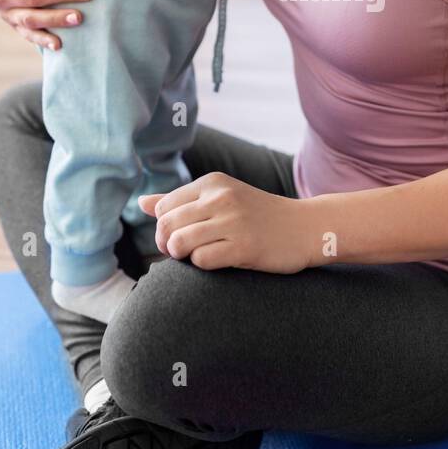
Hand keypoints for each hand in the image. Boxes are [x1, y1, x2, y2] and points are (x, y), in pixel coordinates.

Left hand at [138, 174, 313, 273]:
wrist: (306, 227)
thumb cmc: (259, 216)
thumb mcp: (222, 198)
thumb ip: (180, 201)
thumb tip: (141, 204)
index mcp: (212, 183)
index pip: (164, 207)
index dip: (163, 228)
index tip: (178, 238)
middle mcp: (220, 197)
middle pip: (166, 225)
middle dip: (166, 244)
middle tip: (181, 253)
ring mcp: (233, 221)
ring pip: (179, 242)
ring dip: (181, 256)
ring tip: (196, 257)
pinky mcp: (243, 247)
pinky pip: (201, 260)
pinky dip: (202, 266)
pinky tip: (217, 262)